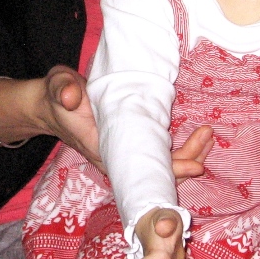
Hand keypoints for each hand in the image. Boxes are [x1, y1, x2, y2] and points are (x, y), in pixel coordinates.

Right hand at [44, 68, 211, 179]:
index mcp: (103, 149)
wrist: (51, 106)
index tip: (195, 166)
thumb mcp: (58, 87)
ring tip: (208, 136)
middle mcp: (118, 158)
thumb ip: (63, 90)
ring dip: (188, 154)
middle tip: (208, 138)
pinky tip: (199, 139)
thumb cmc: (57, 96)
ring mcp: (126, 155)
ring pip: (161, 166)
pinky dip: (181, 150)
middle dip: (186, 159)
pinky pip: (160, 156)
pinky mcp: (132, 146)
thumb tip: (71, 97)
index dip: (169, 169)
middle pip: (158, 171)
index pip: (142, 168)